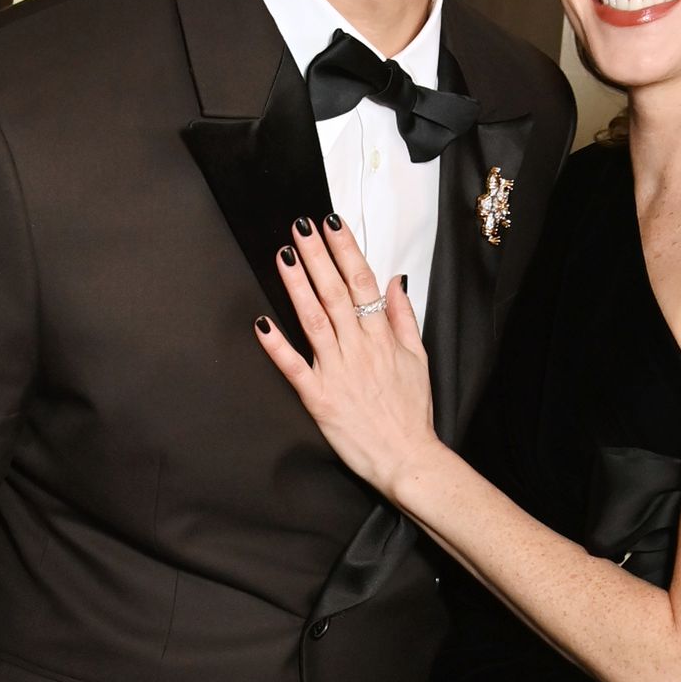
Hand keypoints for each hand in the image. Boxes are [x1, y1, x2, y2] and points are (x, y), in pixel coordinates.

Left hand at [254, 216, 439, 499]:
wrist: (407, 458)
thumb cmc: (411, 412)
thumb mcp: (418, 359)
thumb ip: (403, 318)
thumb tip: (396, 281)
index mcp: (381, 337)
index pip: (361, 282)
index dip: (345, 250)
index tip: (331, 224)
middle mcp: (359, 348)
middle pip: (334, 292)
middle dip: (316, 256)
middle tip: (300, 226)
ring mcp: (337, 371)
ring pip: (314, 320)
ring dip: (297, 286)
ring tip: (283, 256)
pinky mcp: (319, 398)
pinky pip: (294, 368)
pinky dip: (277, 346)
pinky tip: (262, 323)